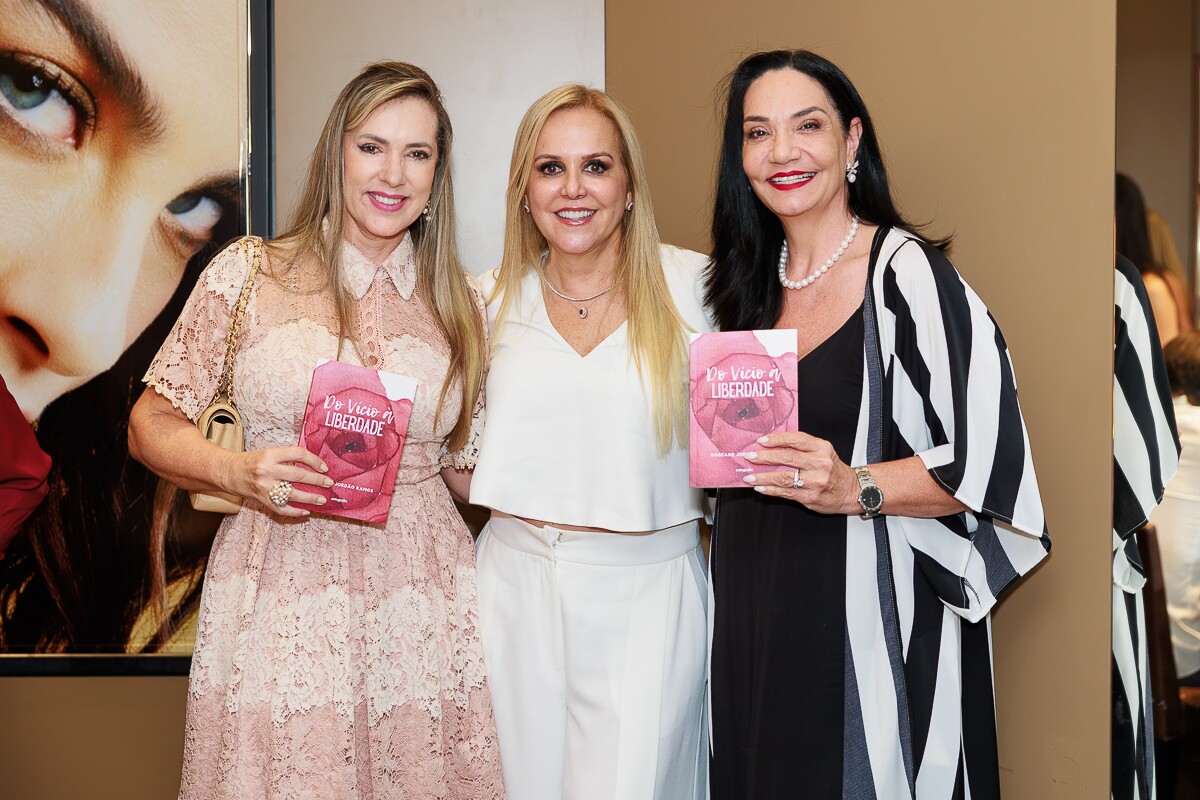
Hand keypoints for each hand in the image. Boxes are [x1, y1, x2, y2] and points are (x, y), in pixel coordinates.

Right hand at [223, 446, 332, 517]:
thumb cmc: (252, 461)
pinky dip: (296, 512)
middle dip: (317, 480)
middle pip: (298, 475)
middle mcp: (268, 471)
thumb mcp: (269, 453)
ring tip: (322, 500)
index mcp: (270, 455)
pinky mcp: (262, 500)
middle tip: (329, 483)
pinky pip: (282, 509)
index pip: (298, 454)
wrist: (229, 472)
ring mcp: (265, 487)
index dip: (314, 460)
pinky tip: (306, 512)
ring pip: (292, 494)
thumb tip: (313, 465)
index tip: (324, 467)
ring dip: (310, 498)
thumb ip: (287, 458)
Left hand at [742, 431, 858, 514]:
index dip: (776, 439)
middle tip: (749, 456)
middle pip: (787, 457)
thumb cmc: (833, 470)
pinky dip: (771, 490)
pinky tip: (761, 488)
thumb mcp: (823, 452)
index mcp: (822, 448)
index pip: (796, 439)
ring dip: (763, 477)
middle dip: (764, 457)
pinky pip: (786, 493)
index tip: (761, 440)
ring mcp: (815, 481)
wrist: (851, 491)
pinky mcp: (810, 497)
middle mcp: (820, 463)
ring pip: (784, 477)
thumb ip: (802, 448)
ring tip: (750, 477)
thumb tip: (772, 446)